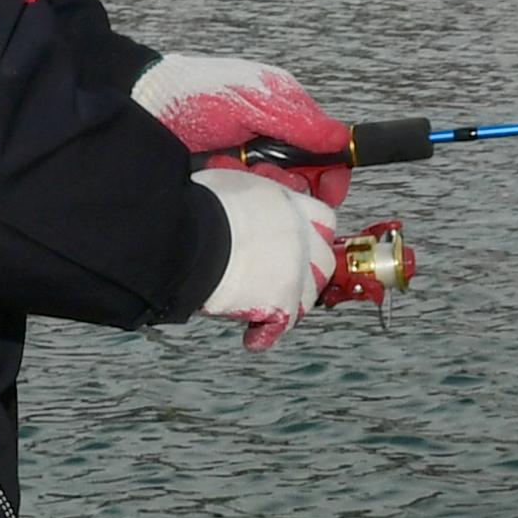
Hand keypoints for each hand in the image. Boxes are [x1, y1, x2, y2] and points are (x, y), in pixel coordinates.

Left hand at [134, 53, 351, 205]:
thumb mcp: (254, 101)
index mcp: (288, 113)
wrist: (142, 106)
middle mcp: (273, 140)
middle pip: (304, 179)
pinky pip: (246, 198)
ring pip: (275, 193)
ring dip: (259, 185)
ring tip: (230, 167)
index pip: (328, 152)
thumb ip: (300, 120)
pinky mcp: (227, 181)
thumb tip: (343, 139)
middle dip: (290, 183)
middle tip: (263, 174)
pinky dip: (235, 190)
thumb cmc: (195, 93)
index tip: (327, 190)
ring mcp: (249, 162)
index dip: (331, 174)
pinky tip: (218, 175)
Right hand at [191, 168, 338, 351]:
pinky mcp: (282, 302)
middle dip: (308, 271)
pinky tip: (253, 336)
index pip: (323, 220)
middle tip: (284, 277)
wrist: (194, 235)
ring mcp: (295, 272)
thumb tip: (240, 200)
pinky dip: (266, 333)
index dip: (313, 233)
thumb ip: (250, 195)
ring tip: (266, 305)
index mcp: (290, 205)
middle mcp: (301, 238)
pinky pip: (282, 324)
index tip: (302, 242)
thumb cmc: (203, 204)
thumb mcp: (233, 182)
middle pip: (323, 261)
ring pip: (308, 295)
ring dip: (290, 302)